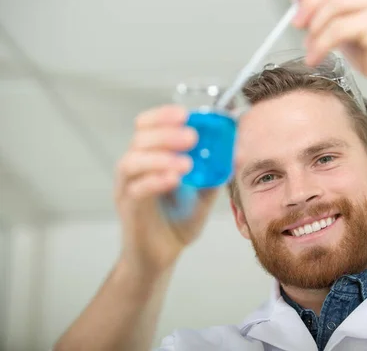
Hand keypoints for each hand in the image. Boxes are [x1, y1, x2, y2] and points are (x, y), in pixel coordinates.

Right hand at [114, 105, 218, 275]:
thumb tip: (234, 154)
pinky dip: (154, 182)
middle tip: (192, 138)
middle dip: (166, 135)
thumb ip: (214, 174)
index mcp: (150, 157)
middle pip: (139, 139)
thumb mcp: (203, 194)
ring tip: (186, 164)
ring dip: (160, 158)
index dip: (162, 116)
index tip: (184, 115)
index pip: (147, 126)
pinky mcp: (128, 208)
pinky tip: (174, 180)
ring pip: (131, 162)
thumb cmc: (178, 220)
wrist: (161, 255)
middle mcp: (135, 168)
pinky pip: (135, 190)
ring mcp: (128, 187)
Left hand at [291, 0, 366, 97]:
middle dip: (308, 4)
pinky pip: (339, 29)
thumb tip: (299, 2)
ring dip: (314, 27)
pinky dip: (321, 44)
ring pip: (335, 4)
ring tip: (310, 45)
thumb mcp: (353, 21)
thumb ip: (332, 6)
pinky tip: (316, 55)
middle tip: (297, 23)